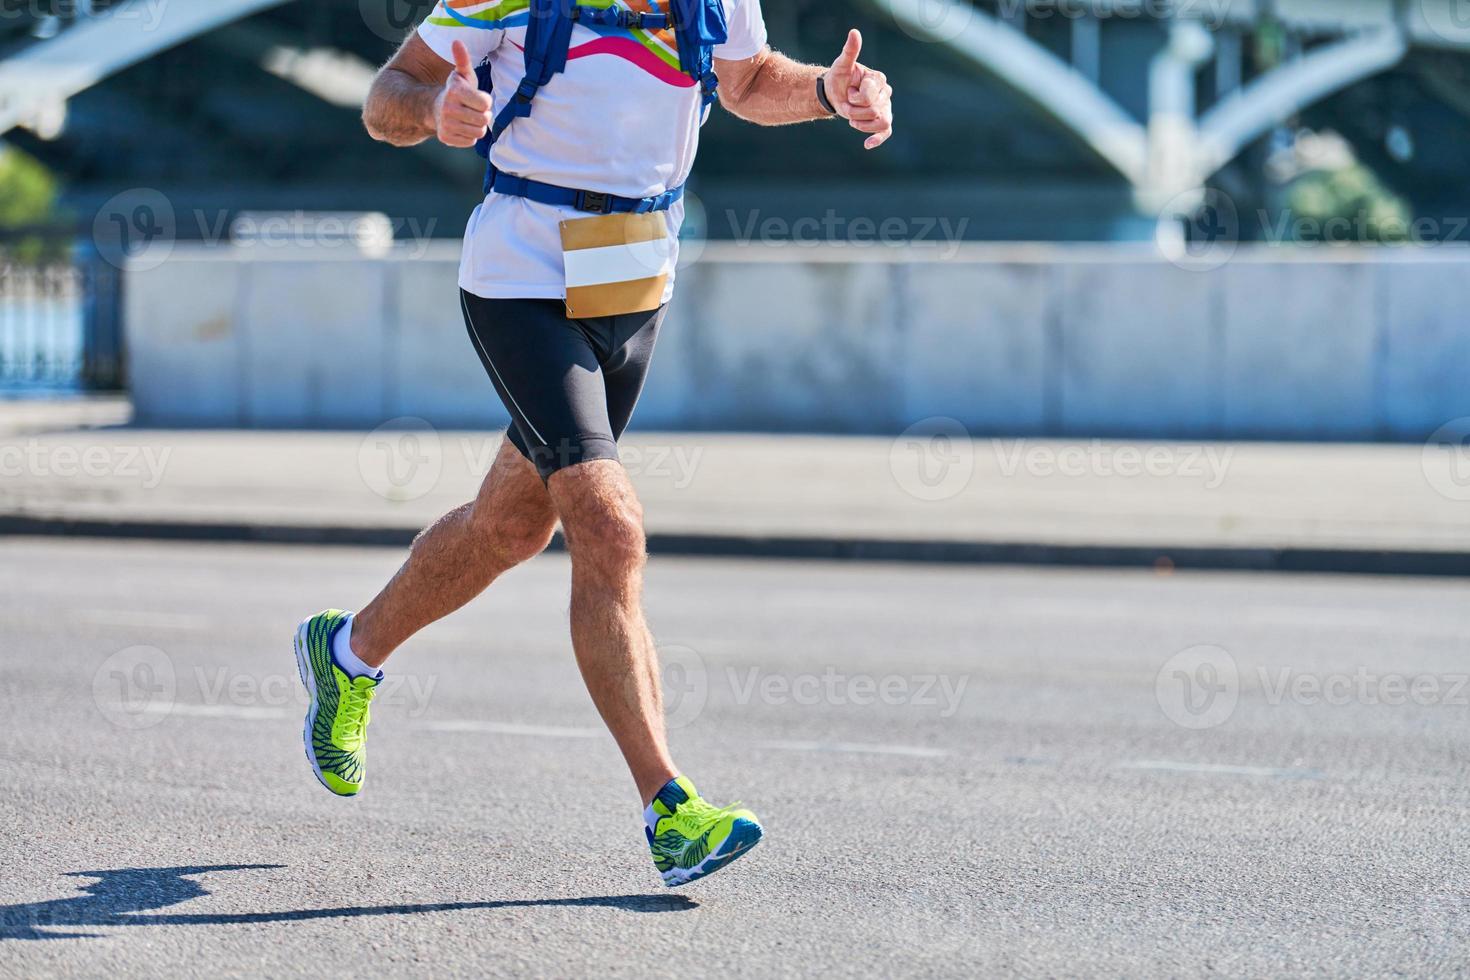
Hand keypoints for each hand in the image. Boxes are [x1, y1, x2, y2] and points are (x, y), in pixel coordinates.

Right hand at [435, 40, 492, 147]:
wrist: (435, 108)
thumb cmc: (456, 91)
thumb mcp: (462, 75)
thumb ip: (462, 60)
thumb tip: (457, 41)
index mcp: (454, 91)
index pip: (485, 103)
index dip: (485, 101)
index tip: (477, 98)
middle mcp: (448, 108)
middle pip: (484, 119)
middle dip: (483, 114)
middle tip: (474, 109)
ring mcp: (446, 125)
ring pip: (479, 132)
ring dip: (478, 125)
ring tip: (469, 117)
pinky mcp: (446, 138)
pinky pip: (471, 141)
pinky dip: (470, 135)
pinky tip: (462, 127)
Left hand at [824, 29, 893, 149]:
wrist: (834, 93)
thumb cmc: (838, 78)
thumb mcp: (841, 65)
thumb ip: (849, 51)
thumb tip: (854, 32)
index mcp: (878, 79)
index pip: (869, 95)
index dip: (855, 98)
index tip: (849, 92)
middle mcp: (885, 92)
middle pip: (874, 110)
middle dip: (855, 111)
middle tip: (848, 104)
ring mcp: (885, 107)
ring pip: (880, 122)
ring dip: (862, 123)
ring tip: (851, 119)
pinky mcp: (882, 120)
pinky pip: (885, 131)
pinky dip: (877, 139)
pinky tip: (867, 145)